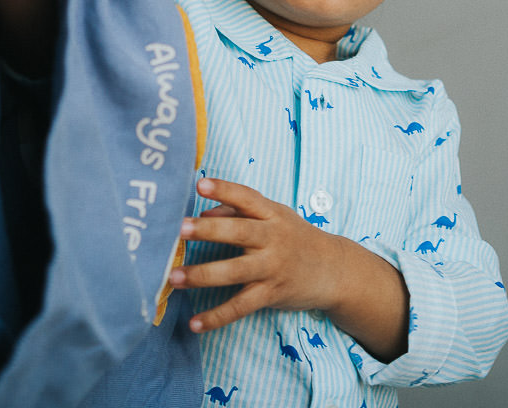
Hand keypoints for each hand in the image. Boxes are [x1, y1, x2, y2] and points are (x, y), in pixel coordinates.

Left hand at [171, 178, 409, 359]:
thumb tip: (203, 212)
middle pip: (239, 232)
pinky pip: (241, 307)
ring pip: (235, 271)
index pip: (246, 197)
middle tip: (180, 229)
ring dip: (203, 274)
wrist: (333, 270)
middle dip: (209, 230)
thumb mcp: (274, 216)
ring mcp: (272, 268)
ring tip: (174, 277)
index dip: (224, 189)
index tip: (200, 184)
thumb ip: (238, 211)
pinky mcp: (271, 294)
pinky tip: (194, 323)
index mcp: (272, 214)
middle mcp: (273, 239)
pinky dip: (217, 316)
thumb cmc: (295, 238)